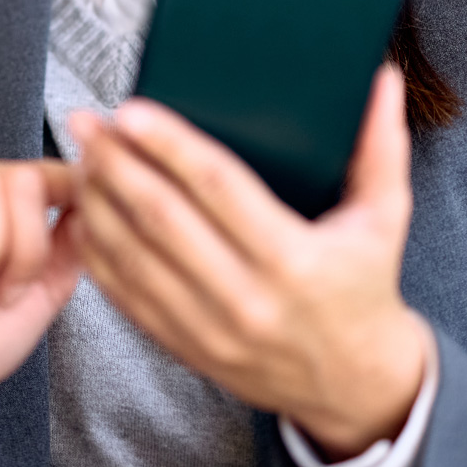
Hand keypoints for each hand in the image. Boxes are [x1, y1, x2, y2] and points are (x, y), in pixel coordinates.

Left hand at [67, 65, 431, 458]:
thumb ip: (381, 147)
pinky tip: (84, 215)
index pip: (218, 188)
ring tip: (81, 158)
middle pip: (161, 219)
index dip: (169, 145)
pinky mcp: (186, 348)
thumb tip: (384, 80)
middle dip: (115, 163)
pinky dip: (98, 254)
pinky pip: (126, 297)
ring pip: (132, 257)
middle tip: (87, 123)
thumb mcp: (385, 219)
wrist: (356, 386)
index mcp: (294, 260)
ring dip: (98, 202)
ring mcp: (210, 330)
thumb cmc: (364, 290)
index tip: (131, 110)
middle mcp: (246, 299)